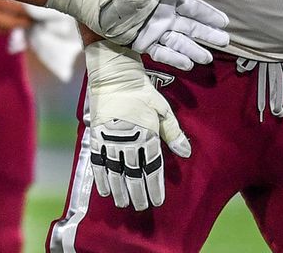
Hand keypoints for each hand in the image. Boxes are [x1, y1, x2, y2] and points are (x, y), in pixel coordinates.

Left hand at [46, 0, 228, 69]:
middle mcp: (162, 15)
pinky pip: (162, 52)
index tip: (224, 22)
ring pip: (179, 42)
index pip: (192, 8)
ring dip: (193, 50)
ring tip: (208, 59)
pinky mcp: (141, 42)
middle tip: (224, 42)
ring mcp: (153, 30)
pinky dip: (175, 58)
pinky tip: (188, 64)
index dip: (208, 15)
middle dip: (207, 35)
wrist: (92, 1)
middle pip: (190, 27)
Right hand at [86, 42, 189, 210]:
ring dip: (119, 190)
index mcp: (147, 134)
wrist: (114, 75)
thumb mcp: (162, 109)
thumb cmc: (142, 91)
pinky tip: (105, 191)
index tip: (157, 201)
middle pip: (133, 174)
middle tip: (141, 206)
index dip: (155, 186)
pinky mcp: (96, 136)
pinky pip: (98, 162)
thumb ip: (173, 132)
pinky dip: (101, 178)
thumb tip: (186, 153)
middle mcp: (128, 140)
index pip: (152, 167)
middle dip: (138, 193)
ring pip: (115, 172)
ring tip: (123, 204)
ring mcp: (110, 139)